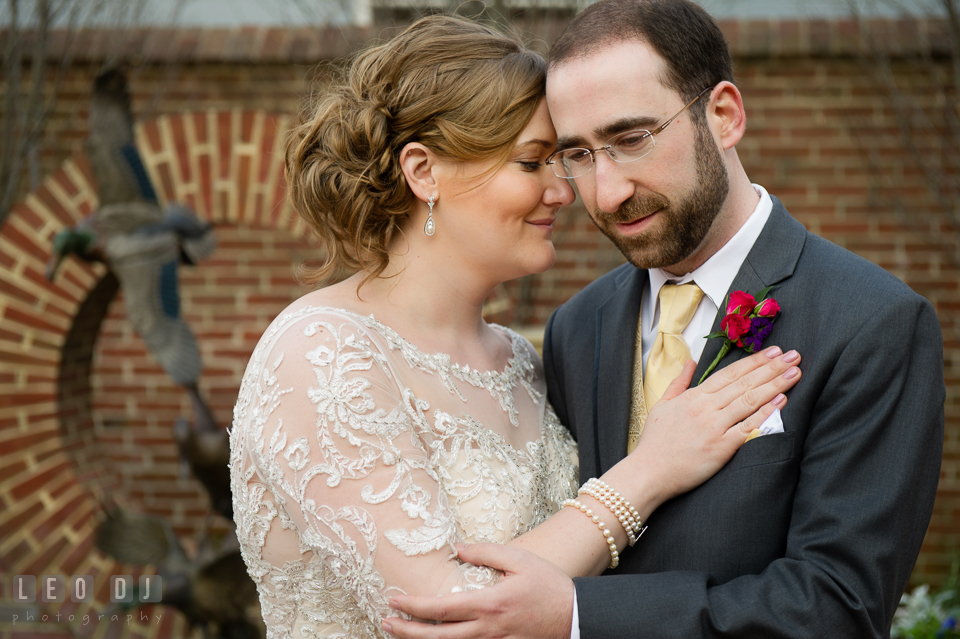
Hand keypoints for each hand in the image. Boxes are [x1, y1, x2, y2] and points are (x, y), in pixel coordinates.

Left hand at [384, 543, 572, 638]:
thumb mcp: (520, 559)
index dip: (413, 607)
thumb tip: (457, 548)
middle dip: (407, 633)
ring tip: (403, 635)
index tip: (393, 600)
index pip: (441, 609)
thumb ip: (486, 552)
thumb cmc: (549, 585)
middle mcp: (488, 631)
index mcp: (490, 604)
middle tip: (386, 623)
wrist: (578, 617)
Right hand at [632, 346, 800, 503]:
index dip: (753, 361)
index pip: (729, 373)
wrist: (648, 472)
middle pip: (744, 382)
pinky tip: (782, 401)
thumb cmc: (654, 442)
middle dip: (771, 367)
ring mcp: (714, 426)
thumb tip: (690, 361)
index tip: (773, 351)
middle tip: (793, 355)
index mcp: (694, 396)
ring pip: (750, 400)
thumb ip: (679, 382)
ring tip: (794, 373)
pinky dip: (766, 413)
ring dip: (775, 384)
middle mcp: (706, 407)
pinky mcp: (721, 447)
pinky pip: (748, 426)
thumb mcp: (662, 404)